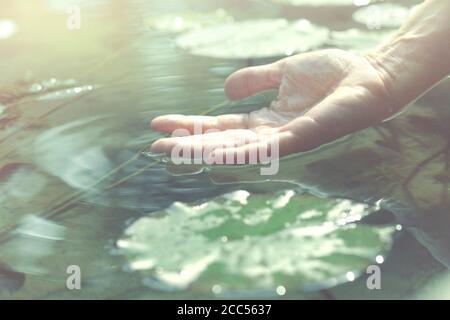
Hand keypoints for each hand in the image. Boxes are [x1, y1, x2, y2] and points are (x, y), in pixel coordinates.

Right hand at [150, 49, 396, 162]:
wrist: (369, 75)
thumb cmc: (332, 74)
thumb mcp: (284, 73)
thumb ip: (255, 81)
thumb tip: (223, 90)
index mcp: (264, 121)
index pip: (219, 129)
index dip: (190, 126)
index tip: (159, 123)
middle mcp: (268, 136)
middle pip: (220, 144)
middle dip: (188, 145)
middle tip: (154, 146)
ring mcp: (283, 140)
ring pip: (236, 151)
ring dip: (203, 152)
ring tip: (172, 150)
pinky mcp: (300, 139)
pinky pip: (264, 150)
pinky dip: (239, 154)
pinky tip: (213, 154)